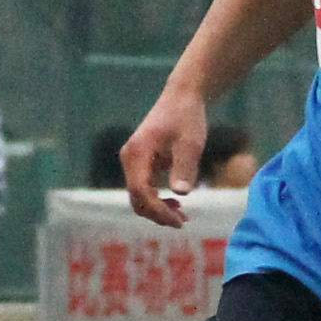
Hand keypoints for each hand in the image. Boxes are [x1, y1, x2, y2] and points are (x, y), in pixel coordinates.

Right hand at [122, 86, 207, 226]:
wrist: (183, 98)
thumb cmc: (187, 118)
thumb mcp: (191, 142)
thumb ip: (185, 166)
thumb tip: (181, 192)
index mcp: (137, 153)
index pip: (140, 191)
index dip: (158, 210)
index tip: (179, 219)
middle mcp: (130, 158)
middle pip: (136, 198)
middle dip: (157, 214)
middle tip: (183, 222)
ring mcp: (133, 162)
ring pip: (139, 196)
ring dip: (158, 210)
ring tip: (182, 218)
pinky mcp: (141, 164)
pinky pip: (144, 189)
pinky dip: (158, 201)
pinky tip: (177, 204)